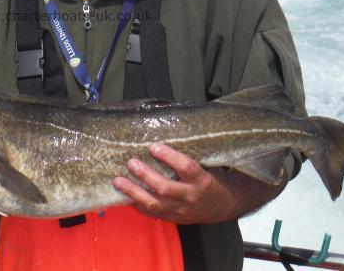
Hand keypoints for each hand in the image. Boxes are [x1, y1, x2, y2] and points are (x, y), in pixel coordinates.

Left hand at [111, 143, 284, 223]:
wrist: (225, 205)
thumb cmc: (211, 177)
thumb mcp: (207, 163)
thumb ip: (190, 151)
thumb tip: (167, 125)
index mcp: (202, 180)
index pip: (186, 168)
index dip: (169, 157)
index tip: (154, 145)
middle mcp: (190, 196)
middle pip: (166, 188)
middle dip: (146, 175)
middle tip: (131, 162)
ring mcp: (180, 210)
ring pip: (155, 204)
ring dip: (134, 192)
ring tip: (118, 180)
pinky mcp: (172, 218)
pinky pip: (152, 213)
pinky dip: (137, 204)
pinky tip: (124, 195)